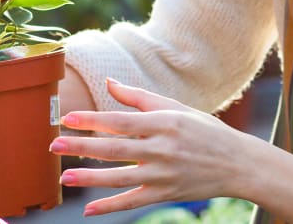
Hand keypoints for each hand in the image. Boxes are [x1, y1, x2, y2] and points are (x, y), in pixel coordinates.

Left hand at [52, 78, 252, 216]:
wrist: (238, 163)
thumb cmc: (205, 131)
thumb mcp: (176, 108)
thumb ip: (139, 97)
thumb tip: (108, 82)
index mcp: (164, 122)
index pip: (120, 121)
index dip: (92, 120)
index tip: (67, 118)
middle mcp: (162, 148)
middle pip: (115, 149)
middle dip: (81, 147)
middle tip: (54, 146)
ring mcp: (164, 174)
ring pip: (120, 178)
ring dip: (90, 178)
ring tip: (65, 177)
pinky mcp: (166, 193)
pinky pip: (133, 201)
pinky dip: (110, 206)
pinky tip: (89, 209)